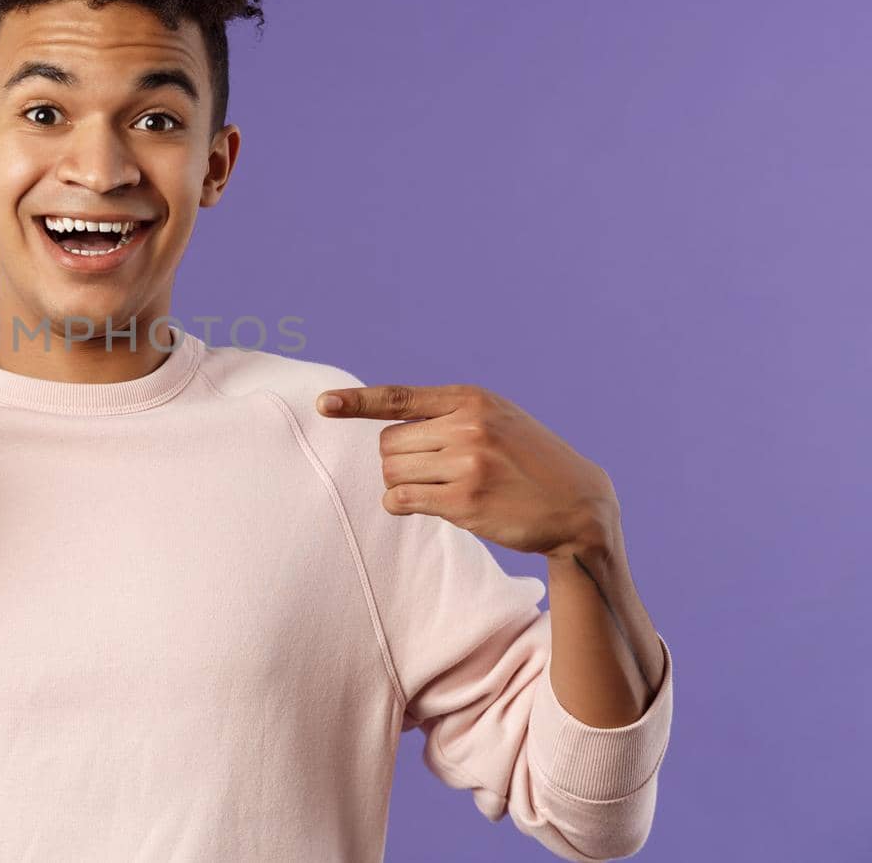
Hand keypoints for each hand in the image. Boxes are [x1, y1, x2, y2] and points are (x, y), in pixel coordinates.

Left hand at [316, 383, 620, 558]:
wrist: (579, 504)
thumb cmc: (530, 461)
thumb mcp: (497, 419)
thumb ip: (449, 415)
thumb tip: (388, 427)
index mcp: (471, 400)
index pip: (399, 397)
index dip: (356, 401)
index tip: (323, 404)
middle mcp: (467, 426)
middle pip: (387, 443)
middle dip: (396, 460)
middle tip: (428, 472)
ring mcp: (466, 464)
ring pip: (391, 472)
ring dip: (401, 484)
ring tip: (433, 488)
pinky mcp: (465, 501)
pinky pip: (402, 500)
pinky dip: (400, 504)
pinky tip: (420, 505)